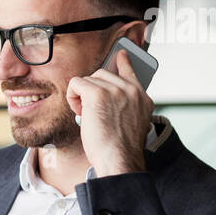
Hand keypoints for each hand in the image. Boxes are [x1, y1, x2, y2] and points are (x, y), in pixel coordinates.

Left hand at [65, 48, 152, 175]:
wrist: (119, 160)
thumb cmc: (120, 149)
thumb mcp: (132, 123)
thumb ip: (125, 106)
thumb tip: (105, 98)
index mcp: (142, 97)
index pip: (131, 71)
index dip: (123, 62)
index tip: (120, 54)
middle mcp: (131, 90)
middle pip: (102, 74)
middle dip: (92, 90)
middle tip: (91, 111)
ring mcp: (115, 90)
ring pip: (88, 79)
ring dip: (82, 96)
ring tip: (87, 115)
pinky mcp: (97, 93)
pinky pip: (76, 83)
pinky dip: (73, 96)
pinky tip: (79, 111)